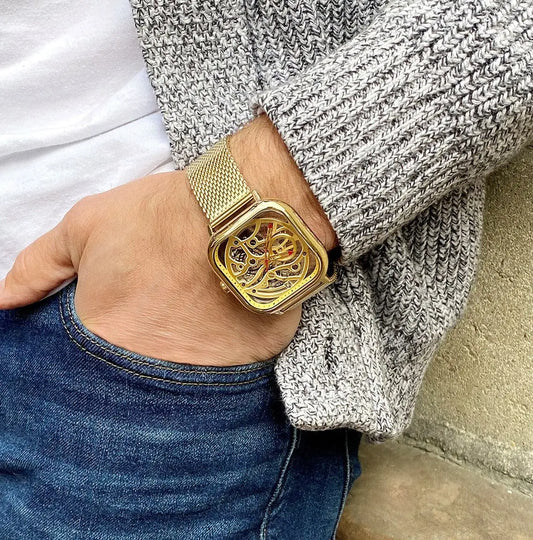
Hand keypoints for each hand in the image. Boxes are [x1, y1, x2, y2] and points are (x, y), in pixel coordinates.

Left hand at [0, 115, 336, 366]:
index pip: (80, 372)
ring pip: (176, 392)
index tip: (118, 326)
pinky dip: (217, 369)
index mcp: (104, 341)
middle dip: (134, 364)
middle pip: (129, 386)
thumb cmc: (163, 217)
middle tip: (154, 326)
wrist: (245, 213)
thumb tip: (6, 301)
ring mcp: (202, 379)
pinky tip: (218, 338)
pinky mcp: (245, 372)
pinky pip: (223, 385)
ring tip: (186, 330)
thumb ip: (40, 267)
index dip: (97, 347)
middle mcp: (150, 372)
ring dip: (175, 369)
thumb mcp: (87, 226)